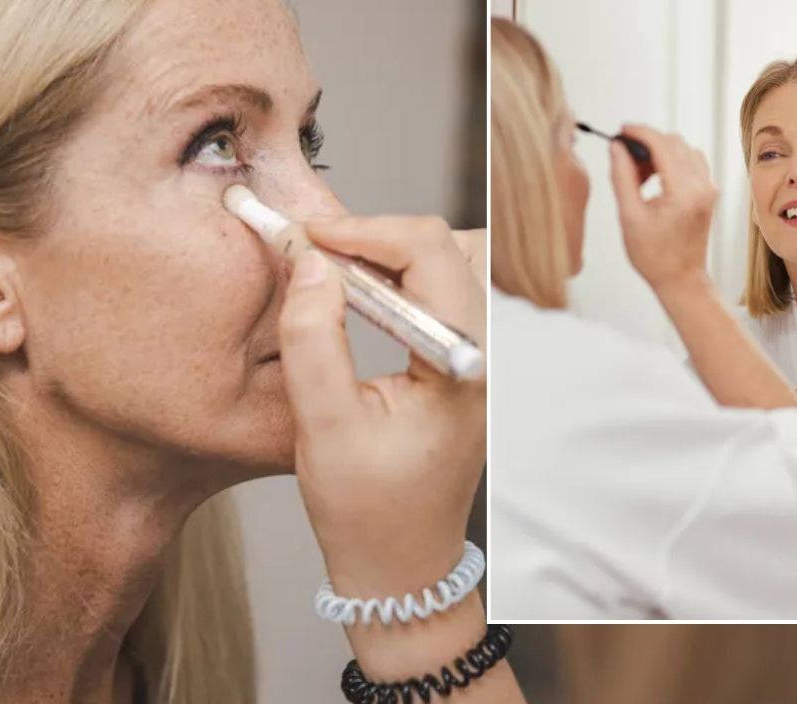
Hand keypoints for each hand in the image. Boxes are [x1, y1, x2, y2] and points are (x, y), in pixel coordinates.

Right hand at [278, 215, 485, 598]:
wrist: (400, 567)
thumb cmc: (366, 512)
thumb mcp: (323, 427)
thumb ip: (314, 339)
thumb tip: (310, 263)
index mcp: (466, 366)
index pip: (431, 254)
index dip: (363, 230)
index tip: (306, 236)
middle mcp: (489, 355)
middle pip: (454, 246)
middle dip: (381, 236)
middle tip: (321, 254)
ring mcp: (486, 359)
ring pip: (457, 263)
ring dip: (397, 256)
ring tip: (341, 278)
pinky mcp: (470, 363)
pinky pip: (448, 294)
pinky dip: (405, 280)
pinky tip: (362, 302)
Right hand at [608, 124, 717, 294]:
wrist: (680, 278)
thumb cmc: (653, 256)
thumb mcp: (629, 216)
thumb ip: (622, 177)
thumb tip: (617, 148)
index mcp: (683, 192)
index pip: (662, 145)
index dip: (640, 133)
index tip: (622, 130)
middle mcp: (702, 186)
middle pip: (675, 143)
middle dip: (647, 142)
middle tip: (624, 156)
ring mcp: (709, 188)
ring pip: (684, 150)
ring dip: (659, 152)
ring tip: (637, 173)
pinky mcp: (708, 192)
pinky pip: (691, 162)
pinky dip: (671, 161)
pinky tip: (653, 178)